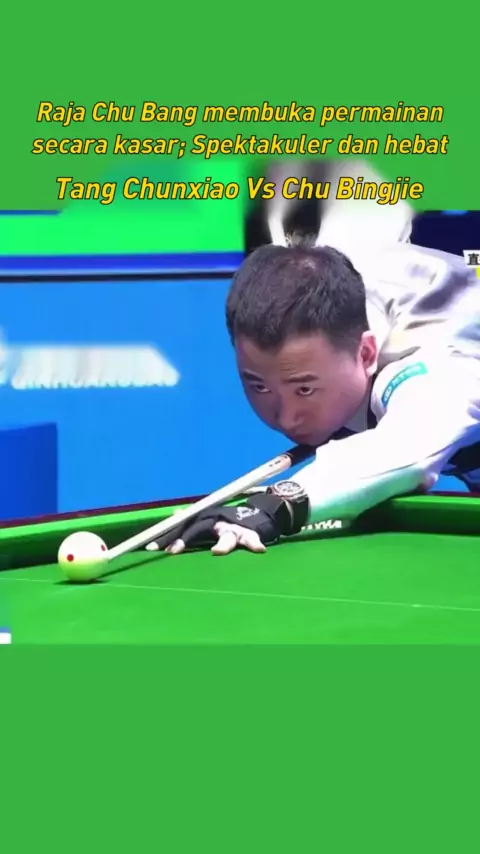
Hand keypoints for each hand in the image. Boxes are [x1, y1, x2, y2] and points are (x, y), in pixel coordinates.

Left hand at [145, 493, 297, 556]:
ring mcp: (234, 528)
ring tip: (218, 552)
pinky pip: (252, 540)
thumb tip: (172, 515)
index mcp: (204, 520)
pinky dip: (255, 544)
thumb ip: (190, 522)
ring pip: (227, 537)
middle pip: (199, 529)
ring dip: (223, 545)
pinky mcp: (250, 535)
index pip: (182, 526)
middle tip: (172, 552)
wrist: (258, 513)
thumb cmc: (226, 522)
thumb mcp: (207, 520)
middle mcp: (217, 521)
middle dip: (185, 540)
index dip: (166, 537)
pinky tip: (259, 550)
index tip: (150, 549)